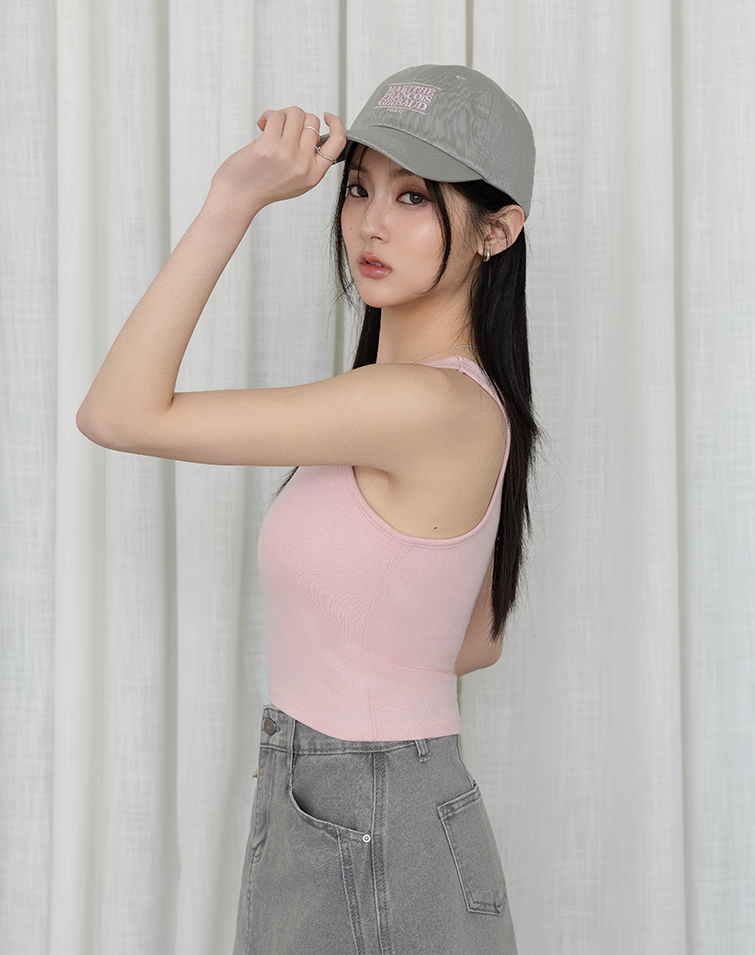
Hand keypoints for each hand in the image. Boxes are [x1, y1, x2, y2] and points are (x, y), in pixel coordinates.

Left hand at [209, 107, 346, 216]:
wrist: (237, 197)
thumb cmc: (262, 186)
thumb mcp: (296, 181)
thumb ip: (309, 161)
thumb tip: (313, 131)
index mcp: (314, 174)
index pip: (338, 142)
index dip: (336, 124)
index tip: (326, 115)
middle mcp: (303, 165)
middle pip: (312, 121)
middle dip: (296, 119)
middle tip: (283, 128)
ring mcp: (287, 155)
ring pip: (295, 114)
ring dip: (282, 115)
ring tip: (271, 126)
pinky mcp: (269, 146)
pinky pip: (276, 115)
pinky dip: (268, 116)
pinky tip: (262, 126)